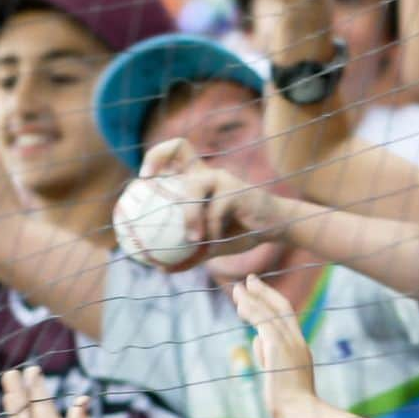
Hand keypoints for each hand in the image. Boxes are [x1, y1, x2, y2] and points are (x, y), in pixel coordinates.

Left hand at [139, 139, 285, 256]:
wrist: (275, 227)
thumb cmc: (241, 233)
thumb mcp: (210, 246)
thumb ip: (189, 254)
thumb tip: (161, 269)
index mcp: (199, 180)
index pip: (177, 153)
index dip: (157, 156)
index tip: (143, 176)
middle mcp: (208, 173)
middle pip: (181, 147)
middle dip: (158, 158)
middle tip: (145, 183)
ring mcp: (222, 178)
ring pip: (194, 186)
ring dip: (189, 215)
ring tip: (191, 239)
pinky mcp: (236, 190)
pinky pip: (215, 211)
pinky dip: (213, 230)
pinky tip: (216, 242)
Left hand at [232, 274, 316, 417]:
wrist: (300, 414)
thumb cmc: (290, 403)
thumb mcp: (277, 374)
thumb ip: (268, 355)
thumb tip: (256, 339)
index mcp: (299, 347)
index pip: (286, 317)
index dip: (272, 301)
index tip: (257, 292)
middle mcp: (297, 340)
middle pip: (281, 307)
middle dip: (264, 291)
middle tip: (249, 279)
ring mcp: (290, 343)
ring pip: (270, 312)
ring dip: (252, 298)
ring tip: (237, 289)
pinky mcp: (278, 347)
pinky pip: (263, 322)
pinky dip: (251, 310)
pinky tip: (240, 304)